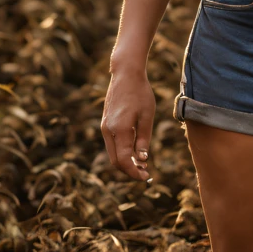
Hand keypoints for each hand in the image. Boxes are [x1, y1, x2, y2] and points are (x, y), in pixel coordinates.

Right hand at [101, 57, 155, 182]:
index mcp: (119, 130)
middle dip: (129, 170)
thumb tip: (141, 159)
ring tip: (141, 164)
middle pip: (115, 160)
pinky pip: (112, 143)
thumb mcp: (147, 116)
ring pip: (112, 153)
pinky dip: (121, 151)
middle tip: (145, 173)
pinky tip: (134, 151)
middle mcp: (108, 130)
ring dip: (125, 161)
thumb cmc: (140, 93)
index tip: (145, 177)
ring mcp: (105, 126)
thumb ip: (144, 139)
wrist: (126, 74)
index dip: (133, 172)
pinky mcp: (106, 122)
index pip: (123, 161)